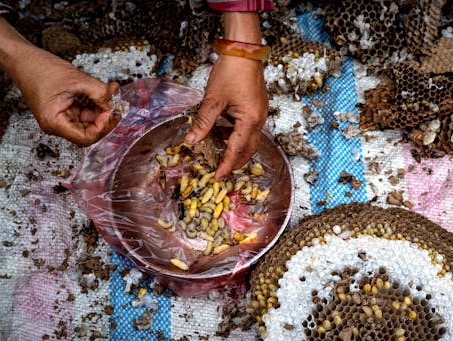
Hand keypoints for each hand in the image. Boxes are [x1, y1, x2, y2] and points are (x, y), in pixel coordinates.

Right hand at [0, 17, 119, 145]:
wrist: (22, 58)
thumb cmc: (40, 68)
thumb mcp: (76, 79)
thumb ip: (98, 92)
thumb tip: (113, 102)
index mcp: (54, 123)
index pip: (86, 138)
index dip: (102, 127)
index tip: (111, 112)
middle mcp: (56, 125)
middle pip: (89, 132)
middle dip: (104, 119)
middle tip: (116, 105)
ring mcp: (60, 118)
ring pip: (88, 122)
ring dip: (101, 110)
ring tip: (110, 94)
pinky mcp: (64, 110)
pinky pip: (84, 113)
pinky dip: (95, 104)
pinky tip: (103, 93)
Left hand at [186, 55, 267, 178]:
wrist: (244, 51)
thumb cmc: (230, 71)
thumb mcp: (213, 99)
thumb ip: (203, 122)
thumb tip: (192, 140)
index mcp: (250, 121)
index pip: (236, 150)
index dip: (226, 165)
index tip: (217, 177)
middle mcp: (259, 120)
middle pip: (248, 149)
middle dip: (235, 161)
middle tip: (220, 168)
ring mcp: (260, 114)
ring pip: (249, 139)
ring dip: (234, 146)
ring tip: (217, 146)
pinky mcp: (258, 107)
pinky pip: (249, 128)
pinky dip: (236, 134)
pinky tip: (222, 129)